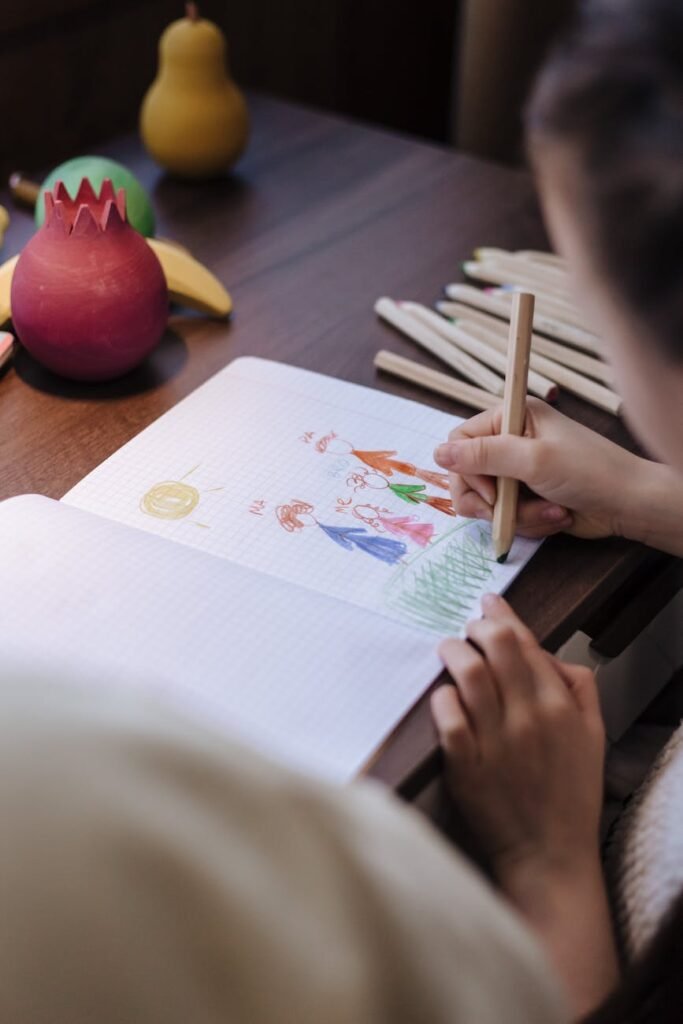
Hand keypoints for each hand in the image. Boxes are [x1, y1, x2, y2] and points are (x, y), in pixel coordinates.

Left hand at [431, 593, 604, 885]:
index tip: (487, 603)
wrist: (550, 856)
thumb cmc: (569, 794)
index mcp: (558, 706)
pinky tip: (443, 697)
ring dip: (452, 652)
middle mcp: (528, 717)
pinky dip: (441, 699)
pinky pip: (447, 718)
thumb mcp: (593, 735)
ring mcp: (496, 742)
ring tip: (448, 653)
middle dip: (475, 627)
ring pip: (468, 673)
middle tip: (466, 631)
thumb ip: (579, 687)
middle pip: (496, 646)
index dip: (502, 615)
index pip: (526, 642)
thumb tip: (549, 652)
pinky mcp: (466, 766)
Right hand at [434, 398, 653, 540]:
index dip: (466, 469)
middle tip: (506, 510)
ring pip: (486, 502)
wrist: (629, 505)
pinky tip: (556, 516)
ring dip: (515, 515)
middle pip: (466, 475)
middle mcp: (511, 442)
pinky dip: (528, 522)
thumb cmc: (590, 472)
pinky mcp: (527, 498)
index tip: (489, 490)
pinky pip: (506, 517)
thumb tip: (438, 453)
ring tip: (547, 511)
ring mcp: (518, 472)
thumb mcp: (533, 460)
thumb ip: (483, 456)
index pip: (460, 440)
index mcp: (512, 418)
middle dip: (489, 500)